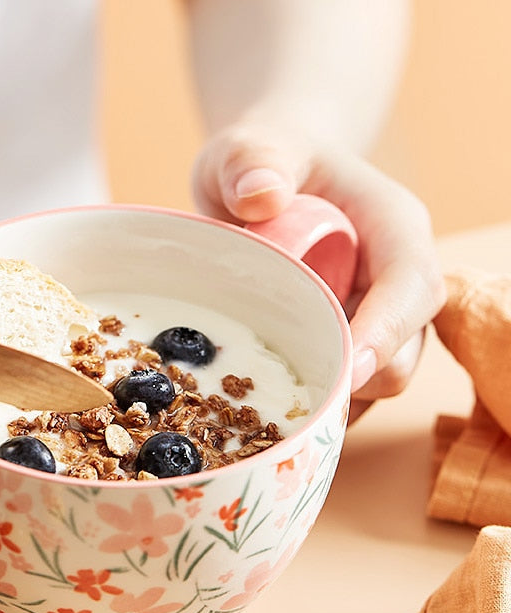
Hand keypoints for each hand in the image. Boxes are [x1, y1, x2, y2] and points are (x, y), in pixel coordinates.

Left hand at [192, 119, 446, 420]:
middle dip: (360, 378)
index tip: (350, 368)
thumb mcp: (250, 149)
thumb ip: (254, 160)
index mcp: (392, 228)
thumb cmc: (264, 161)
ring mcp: (372, 316)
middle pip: (405, 347)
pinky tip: (269, 413)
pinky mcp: (347, 342)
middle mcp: (395, 279)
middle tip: (293, 393)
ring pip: (378, 380)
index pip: (411, 285)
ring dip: (333, 399)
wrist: (260, 183)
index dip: (388, 331)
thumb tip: (261, 196)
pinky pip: (345, 391)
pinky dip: (316, 407)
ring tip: (271, 403)